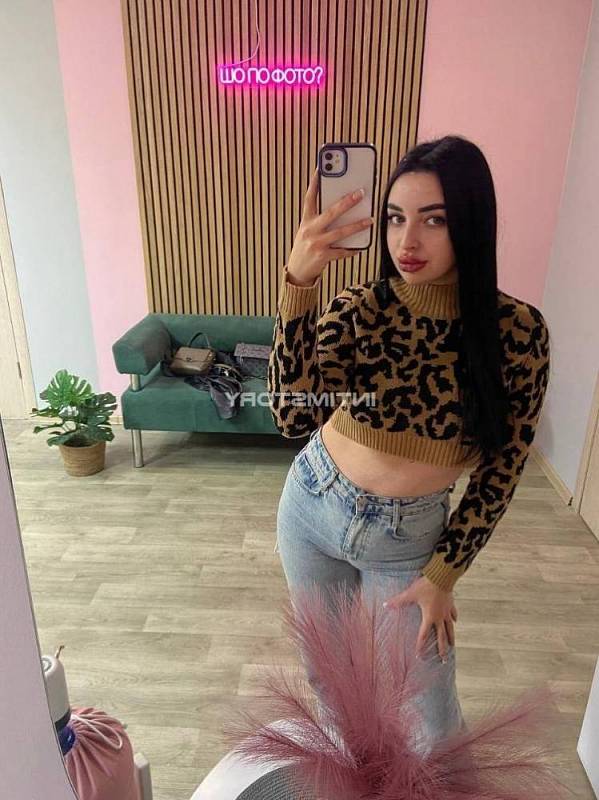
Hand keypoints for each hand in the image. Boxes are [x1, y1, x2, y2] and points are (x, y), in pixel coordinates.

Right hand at [286, 167, 373, 285]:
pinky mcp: (323, 257)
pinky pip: (342, 251)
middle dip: (347, 202)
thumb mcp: (307, 231)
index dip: (315, 182)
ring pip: (340, 232)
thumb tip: (342, 209)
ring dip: (357, 226)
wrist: (297, 272)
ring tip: (370, 220)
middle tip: (361, 193)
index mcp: (305, 221)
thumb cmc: (305, 248)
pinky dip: (352, 249)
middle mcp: (310, 231)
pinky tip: (361, 246)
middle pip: (330, 212)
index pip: (310, 198)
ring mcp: (316, 244)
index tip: (321, 168)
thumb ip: (320, 220)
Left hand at [383, 575, 457, 661]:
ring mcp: (447, 611)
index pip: (424, 635)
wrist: (441, 577)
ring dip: (450, 637)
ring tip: (452, 646)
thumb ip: (398, 601)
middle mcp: (439, 617)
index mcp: (429, 617)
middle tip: (443, 659)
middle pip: (441, 636)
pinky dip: (454, 619)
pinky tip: (455, 621)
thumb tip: (385, 604)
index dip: (421, 646)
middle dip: (442, 649)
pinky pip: (453, 614)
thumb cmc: (425, 586)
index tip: (420, 655)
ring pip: (450, 628)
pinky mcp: (451, 604)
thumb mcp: (410, 594)